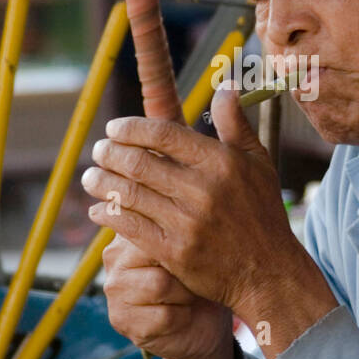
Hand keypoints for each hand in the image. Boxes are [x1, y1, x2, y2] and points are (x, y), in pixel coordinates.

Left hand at [82, 84, 336, 357]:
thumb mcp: (259, 163)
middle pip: (139, 163)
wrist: (268, 272)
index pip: (164, 135)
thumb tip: (225, 86)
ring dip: (102, 182)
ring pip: (130, 194)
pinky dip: (109, 214)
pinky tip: (98, 209)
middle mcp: (203, 190)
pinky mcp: (174, 252)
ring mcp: (187, 223)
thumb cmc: (262, 213)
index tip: (114, 128)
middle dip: (110, 153)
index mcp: (221, 163)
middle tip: (98, 150)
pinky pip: (131, 227)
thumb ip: (236, 124)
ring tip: (90, 177)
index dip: (131, 128)